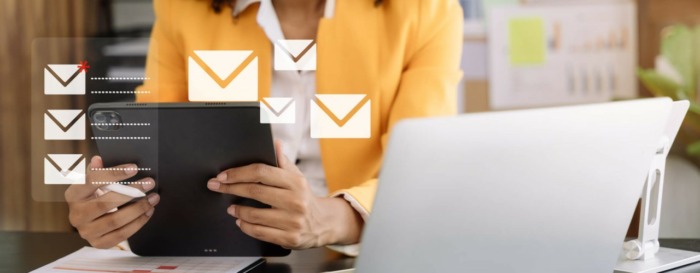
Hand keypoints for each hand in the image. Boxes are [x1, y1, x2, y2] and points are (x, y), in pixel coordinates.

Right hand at [65, 156, 159, 248]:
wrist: (91, 221)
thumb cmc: (94, 196)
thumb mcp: (92, 182)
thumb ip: (96, 171)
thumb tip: (98, 159)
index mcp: (73, 195)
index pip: (92, 181)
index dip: (113, 173)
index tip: (134, 168)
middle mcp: (76, 215)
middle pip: (105, 203)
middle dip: (131, 192)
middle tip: (149, 183)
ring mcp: (86, 231)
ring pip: (115, 221)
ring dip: (138, 209)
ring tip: (153, 198)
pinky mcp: (99, 243)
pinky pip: (121, 234)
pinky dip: (138, 223)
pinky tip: (148, 212)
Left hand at [207, 141, 363, 248]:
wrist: (324, 223)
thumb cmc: (304, 197)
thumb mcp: (297, 177)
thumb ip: (283, 161)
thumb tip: (275, 142)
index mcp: (295, 182)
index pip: (261, 172)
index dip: (239, 173)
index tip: (222, 175)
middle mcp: (295, 201)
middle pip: (255, 192)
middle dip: (230, 188)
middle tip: (216, 187)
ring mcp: (293, 221)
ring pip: (255, 215)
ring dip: (237, 210)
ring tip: (231, 208)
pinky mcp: (290, 238)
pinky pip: (260, 232)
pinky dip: (245, 226)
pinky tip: (241, 221)